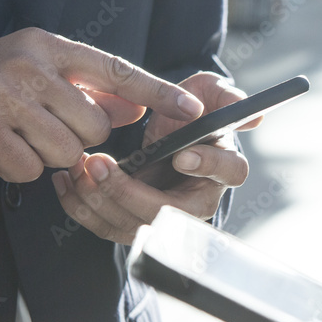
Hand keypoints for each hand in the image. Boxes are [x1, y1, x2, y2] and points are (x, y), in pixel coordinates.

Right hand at [0, 27, 204, 182]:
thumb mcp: (36, 74)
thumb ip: (87, 89)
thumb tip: (136, 108)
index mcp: (49, 46)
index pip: (117, 69)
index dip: (158, 92)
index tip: (192, 109)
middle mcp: (30, 63)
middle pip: (96, 125)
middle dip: (79, 140)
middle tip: (43, 130)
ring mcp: (5, 93)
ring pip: (67, 150)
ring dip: (47, 157)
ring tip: (19, 138)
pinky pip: (31, 169)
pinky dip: (18, 170)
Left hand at [52, 72, 252, 244]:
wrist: (161, 129)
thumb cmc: (188, 111)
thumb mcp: (208, 94)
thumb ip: (226, 97)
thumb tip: (254, 116)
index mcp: (224, 167)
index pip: (227, 172)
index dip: (206, 166)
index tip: (180, 155)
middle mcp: (198, 200)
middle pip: (169, 212)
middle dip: (129, 192)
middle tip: (99, 163)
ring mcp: (165, 217)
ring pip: (133, 225)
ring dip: (100, 199)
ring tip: (79, 166)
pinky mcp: (134, 222)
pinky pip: (107, 227)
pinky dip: (82, 207)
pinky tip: (67, 180)